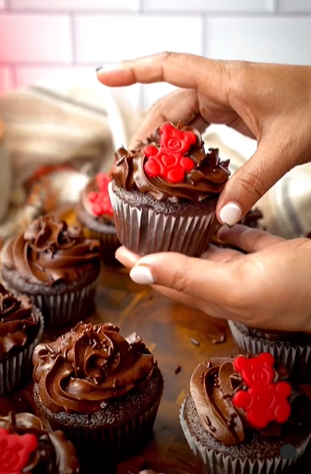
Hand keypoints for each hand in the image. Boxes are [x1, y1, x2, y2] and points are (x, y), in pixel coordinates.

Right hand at [97, 53, 310, 224]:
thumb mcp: (285, 148)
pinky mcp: (240, 111)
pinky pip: (205, 127)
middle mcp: (224, 86)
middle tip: (130, 165)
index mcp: (228, 81)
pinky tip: (185, 167)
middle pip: (172, 104)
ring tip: (151, 172)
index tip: (101, 76)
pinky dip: (191, 146)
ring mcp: (232, 99)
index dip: (132, 70)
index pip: (170, 67)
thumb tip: (222, 217)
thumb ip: (251, 183)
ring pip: (187, 118)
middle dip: (149, 133)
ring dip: (168, 143)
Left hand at [115, 225, 310, 332]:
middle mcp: (228, 285)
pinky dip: (224, 226)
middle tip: (139, 224)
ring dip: (189, 236)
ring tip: (169, 214)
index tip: (117, 246)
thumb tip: (136, 269)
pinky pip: (240, 238)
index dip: (141, 266)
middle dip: (159, 248)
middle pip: (183, 265)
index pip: (166, 281)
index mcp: (214, 296)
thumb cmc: (294, 290)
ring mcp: (251, 269)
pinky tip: (214, 213)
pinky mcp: (270, 253)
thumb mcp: (234, 285)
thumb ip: (186, 276)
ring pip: (210, 251)